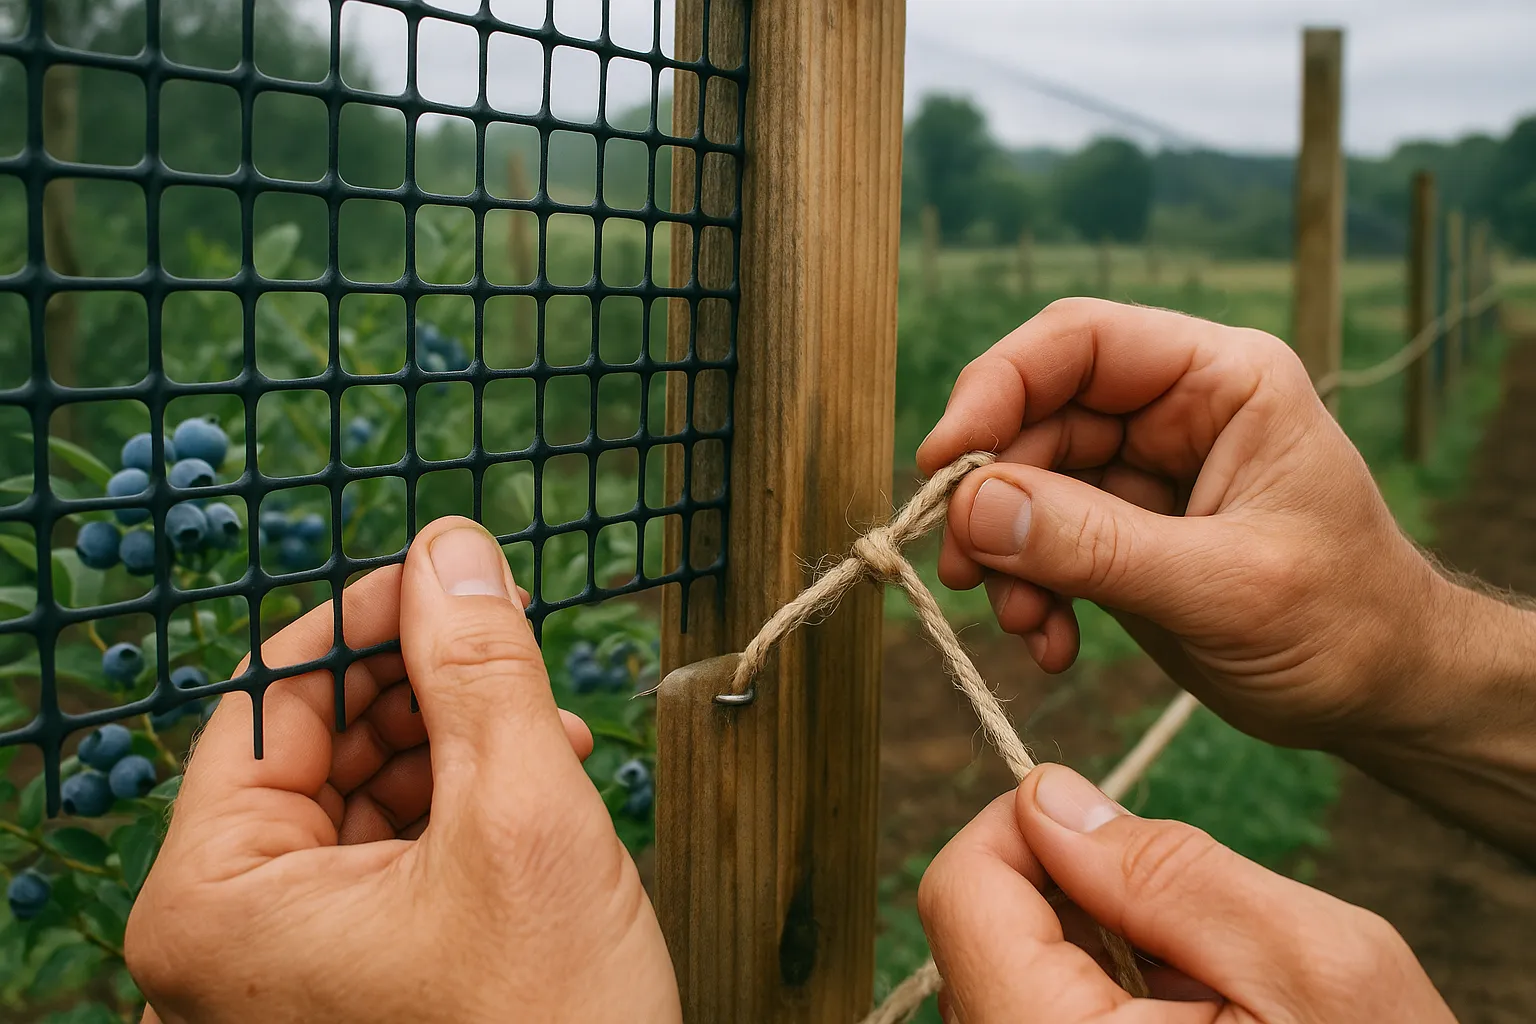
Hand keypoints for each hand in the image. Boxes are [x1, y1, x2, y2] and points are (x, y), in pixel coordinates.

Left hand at [125, 517, 680, 1023]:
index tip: (452, 573)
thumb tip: (454, 551)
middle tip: (507, 634)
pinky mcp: (342, 995)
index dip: (370, 617)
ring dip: (454, 745)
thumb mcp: (521, 818)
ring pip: (358, 803)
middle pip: (314, 749)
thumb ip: (479, 668)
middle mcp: (221, 947)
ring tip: (544, 720)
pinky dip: (457, 815)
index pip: (271, 700)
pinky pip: (382, 868)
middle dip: (423, 684)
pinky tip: (534, 782)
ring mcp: (279, 980)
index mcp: (213, 904)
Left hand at [919, 764, 1453, 1022]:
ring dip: (1089, 941)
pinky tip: (1184, 1010)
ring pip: (1007, 973)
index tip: (1088, 809)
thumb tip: (1050, 797)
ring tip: (1194, 973)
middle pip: (976, 931)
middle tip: (1172, 901)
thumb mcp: (1304, 963)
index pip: (961, 892)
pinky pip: (1043, 1019)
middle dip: (1064, 884)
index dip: (1019, 823)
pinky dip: (1102, 991)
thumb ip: (1166, 870)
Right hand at [920, 296, 1535, 858]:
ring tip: (1024, 626)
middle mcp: (1175, 410)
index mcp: (1222, 380)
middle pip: (1037, 416)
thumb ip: (1093, 545)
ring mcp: (1144, 471)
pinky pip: (1041, 541)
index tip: (943, 462)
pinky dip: (1030, 591)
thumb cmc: (1346, 625)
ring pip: (1026, 485)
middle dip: (994, 498)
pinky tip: (1050, 644)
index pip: (1081, 342)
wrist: (1385, 696)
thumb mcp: (1222, 587)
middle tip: (967, 572)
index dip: (998, 387)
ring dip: (1006, 558)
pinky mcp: (1121, 530)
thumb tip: (972, 506)